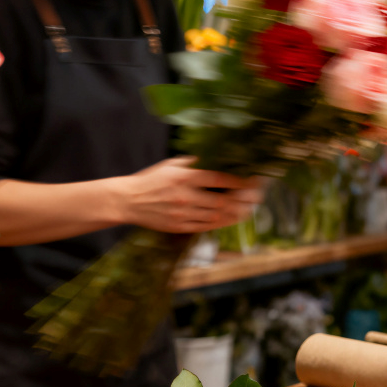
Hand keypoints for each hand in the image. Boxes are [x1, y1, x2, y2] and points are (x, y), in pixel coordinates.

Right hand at [115, 156, 263, 233]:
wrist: (129, 200)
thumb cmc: (152, 179)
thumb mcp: (172, 165)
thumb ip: (195, 163)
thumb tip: (218, 159)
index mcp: (184, 176)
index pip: (219, 178)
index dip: (239, 181)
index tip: (253, 181)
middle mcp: (185, 195)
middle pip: (222, 200)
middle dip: (243, 200)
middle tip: (257, 198)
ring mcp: (182, 213)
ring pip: (216, 216)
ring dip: (236, 214)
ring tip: (249, 211)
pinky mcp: (179, 226)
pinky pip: (205, 227)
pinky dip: (221, 224)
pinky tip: (232, 220)